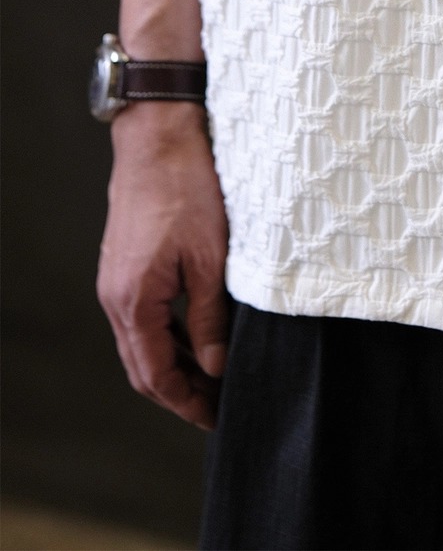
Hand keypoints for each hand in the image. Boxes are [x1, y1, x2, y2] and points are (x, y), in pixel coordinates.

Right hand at [97, 101, 229, 429]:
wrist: (158, 136)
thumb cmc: (188, 188)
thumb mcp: (211, 257)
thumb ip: (209, 317)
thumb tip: (214, 365)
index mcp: (134, 301)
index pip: (156, 375)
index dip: (187, 402)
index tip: (215, 416)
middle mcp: (115, 297)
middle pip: (142, 367)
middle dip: (179, 391)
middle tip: (216, 404)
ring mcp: (115, 280)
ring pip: (141, 343)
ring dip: (173, 363)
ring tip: (212, 375)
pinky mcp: (124, 264)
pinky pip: (141, 316)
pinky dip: (166, 334)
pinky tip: (195, 334)